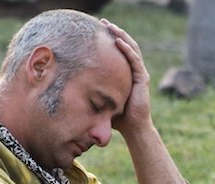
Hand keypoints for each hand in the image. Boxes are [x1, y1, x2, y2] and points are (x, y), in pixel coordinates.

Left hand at [102, 18, 151, 135]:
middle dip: (115, 32)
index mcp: (126, 74)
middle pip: (126, 45)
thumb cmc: (118, 117)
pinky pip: (134, 60)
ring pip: (132, 48)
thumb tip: (71, 88)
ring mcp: (140, 74)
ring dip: (121, 36)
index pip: (119, 51)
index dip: (110, 39)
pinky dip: (127, 49)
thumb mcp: (102, 100)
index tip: (98, 31)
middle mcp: (134, 71)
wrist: (133, 129)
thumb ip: (92, 92)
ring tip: (111, 26)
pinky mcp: (142, 79)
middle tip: (103, 22)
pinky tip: (118, 41)